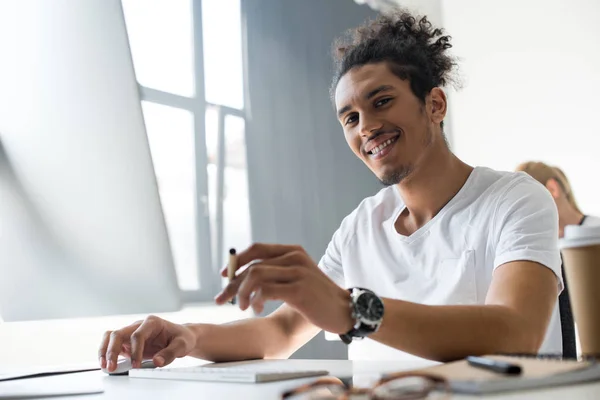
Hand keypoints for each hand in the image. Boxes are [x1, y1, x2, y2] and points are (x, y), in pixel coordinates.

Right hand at [98, 315, 195, 371]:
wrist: (181, 337)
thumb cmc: (181, 338)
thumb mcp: (182, 345)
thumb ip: (171, 353)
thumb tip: (157, 362)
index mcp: (152, 322)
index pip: (138, 334)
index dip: (135, 351)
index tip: (136, 365)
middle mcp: (139, 326)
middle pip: (119, 333)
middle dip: (113, 350)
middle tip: (113, 367)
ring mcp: (131, 333)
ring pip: (111, 337)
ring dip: (105, 351)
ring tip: (105, 366)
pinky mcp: (128, 343)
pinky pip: (112, 345)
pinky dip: (106, 353)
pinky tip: (107, 364)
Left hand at [215, 243, 353, 334]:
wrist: (344, 310)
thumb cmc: (316, 296)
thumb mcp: (297, 276)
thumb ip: (276, 272)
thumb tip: (243, 276)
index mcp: (292, 251)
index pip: (256, 249)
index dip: (236, 261)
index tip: (223, 276)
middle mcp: (294, 258)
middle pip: (252, 265)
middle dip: (232, 283)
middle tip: (221, 299)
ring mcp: (297, 273)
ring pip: (255, 276)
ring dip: (241, 293)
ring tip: (242, 306)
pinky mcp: (299, 290)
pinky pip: (265, 291)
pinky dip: (254, 301)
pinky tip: (255, 309)